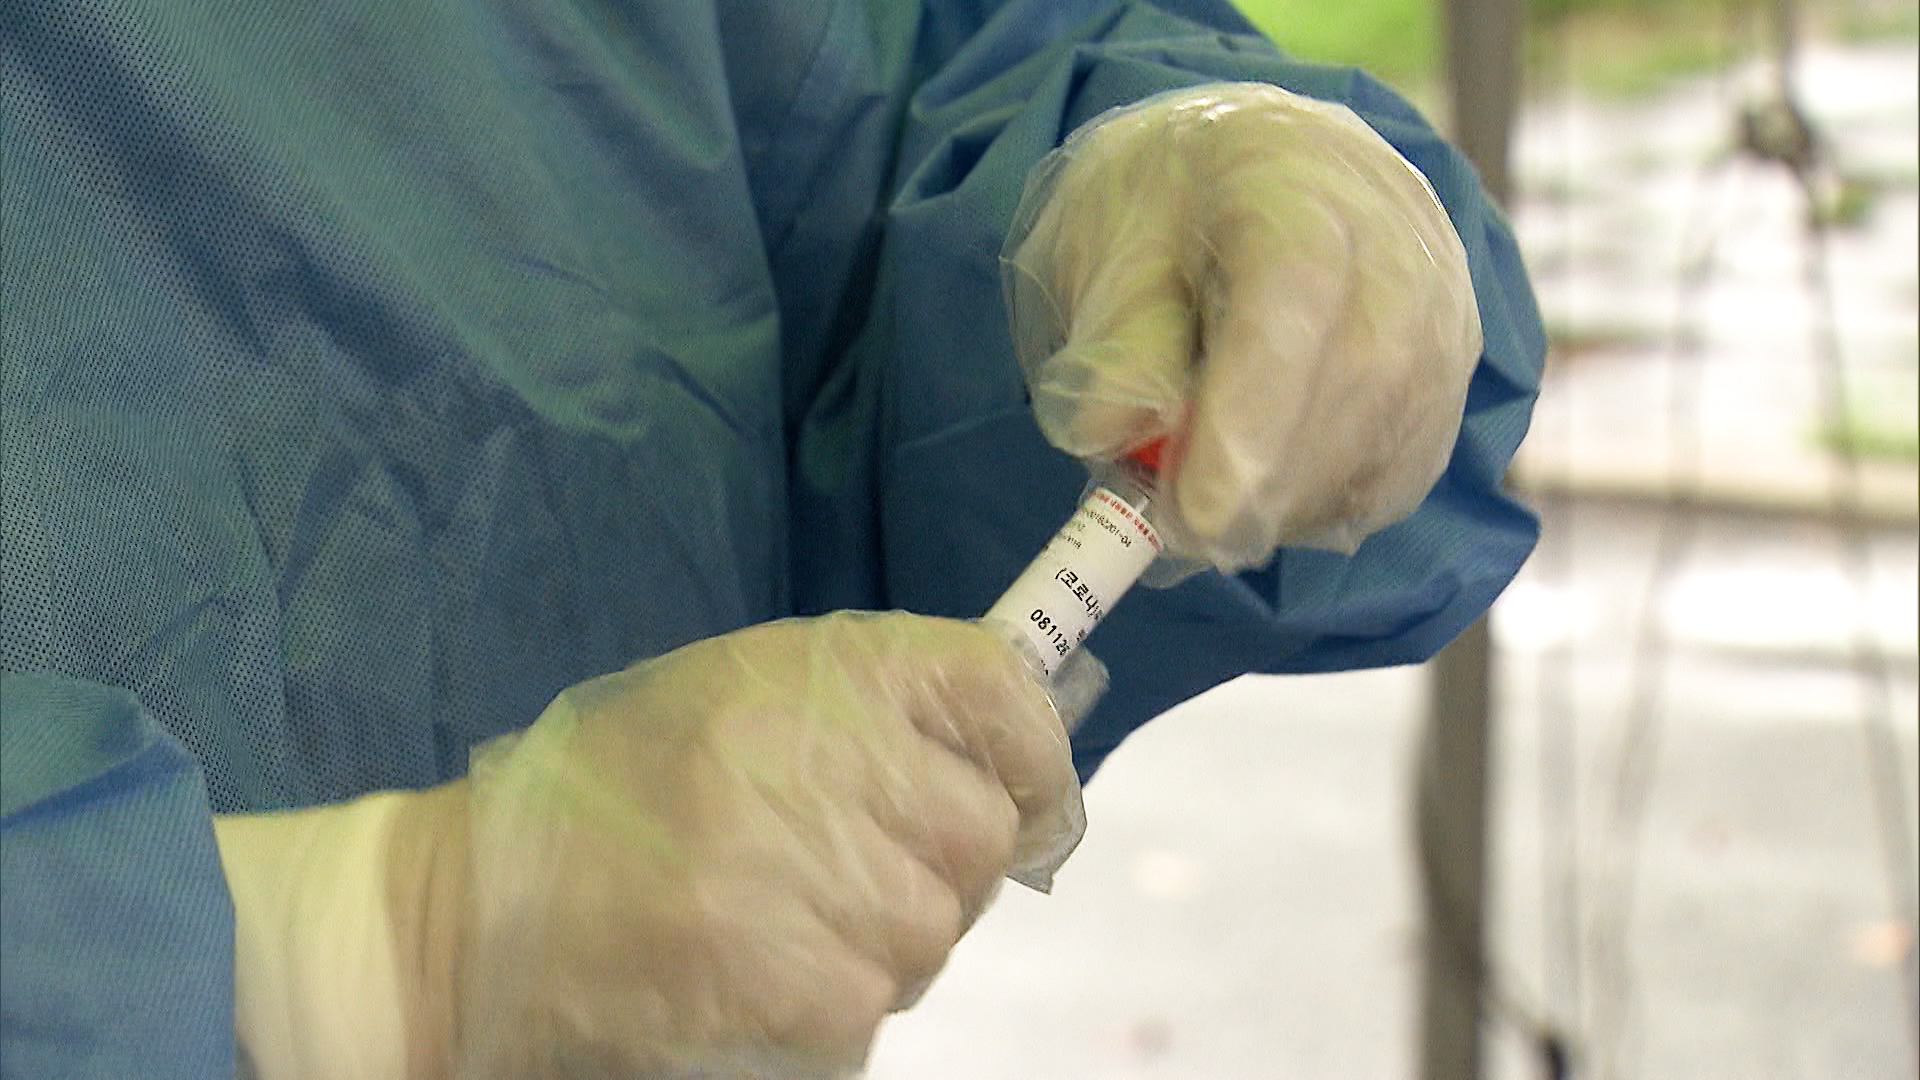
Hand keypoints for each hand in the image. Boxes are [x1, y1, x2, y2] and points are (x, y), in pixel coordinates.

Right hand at [217, 613, 1081, 1079]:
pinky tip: (753, 980)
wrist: (465, 910)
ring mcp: (795, 866)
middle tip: (857, 879)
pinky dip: (827, 1011)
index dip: (1035, 753)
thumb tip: (1026, 760)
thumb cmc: (614, 793)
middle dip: (941, 872)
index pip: (997, 688)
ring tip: (783, 928)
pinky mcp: (773, 976)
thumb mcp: (737, 698)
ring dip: (881, 949)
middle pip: (980, 832)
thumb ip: (871, 713)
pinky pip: (868, 1006)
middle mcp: (813, 750)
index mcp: (810, 666)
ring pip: (932, 932)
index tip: (1030, 796)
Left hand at [1003, 81, 1483, 566]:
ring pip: (1394, 431)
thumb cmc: (1165, 208)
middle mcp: (1393, 232)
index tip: (1192, 513)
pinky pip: (1408, 463)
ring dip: (1296, 500)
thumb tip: (1112, 432)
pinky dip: (1333, 503)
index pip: (1297, 296)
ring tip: (1211, 502)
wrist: (1251, 163)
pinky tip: (1269, 494)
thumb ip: (1115, 341)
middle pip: (1365, 374)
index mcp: (1289, 179)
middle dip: (1268, 482)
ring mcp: (1442, 300)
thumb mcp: (1104, 248)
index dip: (1248, 418)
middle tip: (1183, 532)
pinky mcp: (1455, 363)